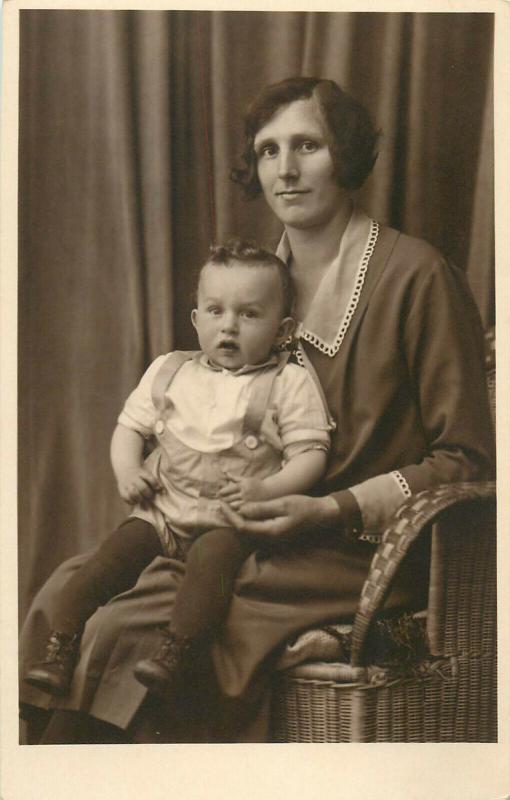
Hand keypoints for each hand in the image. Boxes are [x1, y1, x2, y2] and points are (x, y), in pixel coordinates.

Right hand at [116, 466, 161, 504]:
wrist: (126, 470)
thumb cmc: (141, 476)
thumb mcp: (147, 474)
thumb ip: (155, 482)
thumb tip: (162, 491)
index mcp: (141, 473)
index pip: (150, 478)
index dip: (155, 484)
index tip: (158, 489)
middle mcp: (134, 478)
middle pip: (142, 487)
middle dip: (148, 494)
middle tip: (150, 496)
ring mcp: (127, 484)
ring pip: (133, 493)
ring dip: (140, 498)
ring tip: (142, 499)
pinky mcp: (121, 489)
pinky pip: (126, 498)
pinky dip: (132, 501)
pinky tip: (135, 501)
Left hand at [218, 476, 271, 508]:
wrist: (269, 491)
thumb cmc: (255, 484)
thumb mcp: (245, 479)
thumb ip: (234, 478)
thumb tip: (225, 473)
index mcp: (242, 485)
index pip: (227, 490)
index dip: (221, 492)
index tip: (219, 494)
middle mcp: (244, 493)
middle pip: (228, 499)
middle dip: (222, 500)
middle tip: (219, 501)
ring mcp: (247, 501)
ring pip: (232, 505)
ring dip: (227, 506)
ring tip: (225, 505)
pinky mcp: (250, 507)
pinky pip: (239, 511)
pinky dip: (234, 510)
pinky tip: (233, 509)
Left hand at [220, 494, 337, 541]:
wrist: (321, 514)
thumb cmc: (304, 507)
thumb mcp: (282, 504)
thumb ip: (262, 508)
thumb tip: (242, 509)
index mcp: (270, 531)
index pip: (242, 526)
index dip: (229, 515)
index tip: (221, 503)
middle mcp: (269, 537)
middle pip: (243, 530)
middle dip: (230, 517)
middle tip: (220, 503)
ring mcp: (272, 535)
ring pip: (248, 529)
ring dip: (237, 518)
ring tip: (228, 505)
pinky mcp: (274, 531)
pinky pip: (255, 527)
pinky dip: (246, 518)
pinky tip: (243, 508)